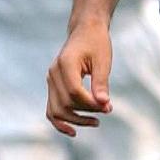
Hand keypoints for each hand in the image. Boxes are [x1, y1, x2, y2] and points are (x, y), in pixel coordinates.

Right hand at [46, 18, 112, 136]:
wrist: (86, 30)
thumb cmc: (97, 42)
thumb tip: (104, 105)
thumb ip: (101, 82)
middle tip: (106, 112)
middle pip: (64, 103)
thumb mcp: (103, 59)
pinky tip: (74, 130)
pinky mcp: (53, 85)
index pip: (74, 92)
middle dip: (85, 113)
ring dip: (74, 120)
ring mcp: (50, 80)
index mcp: (65, 64)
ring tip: (95, 122)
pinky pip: (52, 108)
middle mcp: (53, 73)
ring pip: (55, 110)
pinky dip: (60, 121)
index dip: (90, 104)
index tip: (108, 107)